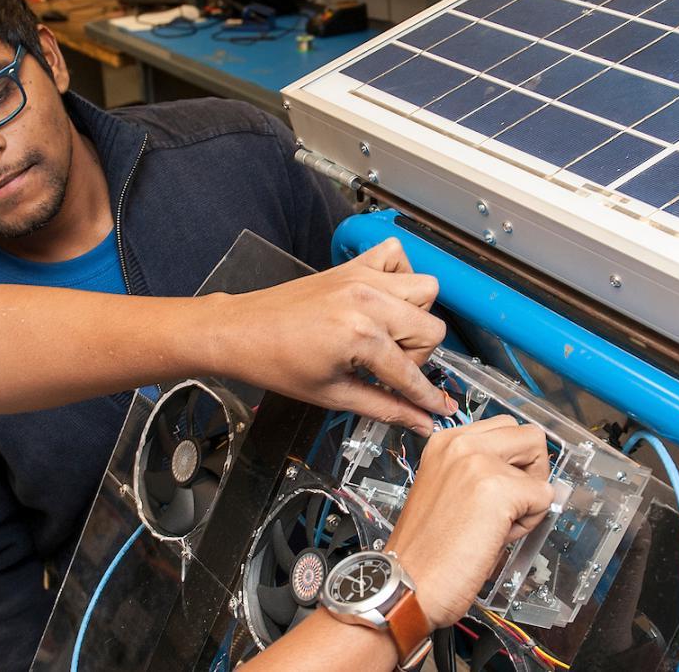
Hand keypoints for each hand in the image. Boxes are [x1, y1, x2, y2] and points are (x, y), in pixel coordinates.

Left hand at [205, 238, 452, 432]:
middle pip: (431, 328)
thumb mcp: (333, 395)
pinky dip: (399, 276)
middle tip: (387, 368)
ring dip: (413, 317)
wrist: (239, 332)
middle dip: (417, 356)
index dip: (426, 398)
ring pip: (425, 290)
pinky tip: (381, 301)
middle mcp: (367, 300)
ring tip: (385, 335)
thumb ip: (385, 408)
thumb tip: (420, 422)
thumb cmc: (275, 362)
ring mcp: (361, 277)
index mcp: (361, 335)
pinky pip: (396, 256)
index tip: (439, 410)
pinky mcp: (352, 266)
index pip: (411, 373)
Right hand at [386, 416, 554, 625]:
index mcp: (445, 442)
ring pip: (541, 465)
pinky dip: (530, 523)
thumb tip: (528, 475)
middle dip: (532, 471)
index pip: (506, 428)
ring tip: (497, 523)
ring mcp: (479, 463)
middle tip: (509, 504)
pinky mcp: (499, 489)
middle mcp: (461, 443)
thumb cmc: (427, 549)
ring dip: (530, 496)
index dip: (514, 461)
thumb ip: (483, 471)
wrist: (409, 582)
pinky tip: (496, 537)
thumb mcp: (448, 489)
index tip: (501, 487)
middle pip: (530, 436)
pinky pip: (544, 499)